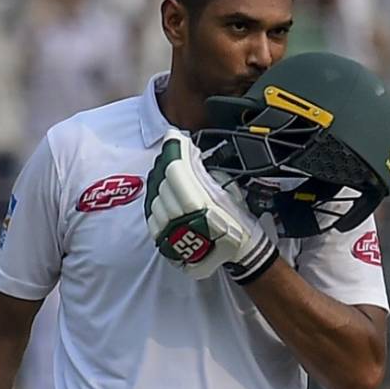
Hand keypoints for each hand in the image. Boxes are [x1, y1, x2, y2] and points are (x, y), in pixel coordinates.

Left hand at [144, 129, 278, 283]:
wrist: (238, 252)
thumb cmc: (238, 222)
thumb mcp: (229, 193)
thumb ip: (206, 175)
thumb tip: (190, 156)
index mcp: (200, 206)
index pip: (177, 170)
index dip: (174, 150)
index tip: (174, 136)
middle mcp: (181, 218)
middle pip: (164, 180)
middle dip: (168, 161)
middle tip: (175, 150)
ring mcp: (170, 231)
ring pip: (155, 195)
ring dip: (161, 179)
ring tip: (170, 170)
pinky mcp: (162, 240)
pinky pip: (151, 212)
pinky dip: (155, 197)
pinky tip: (162, 190)